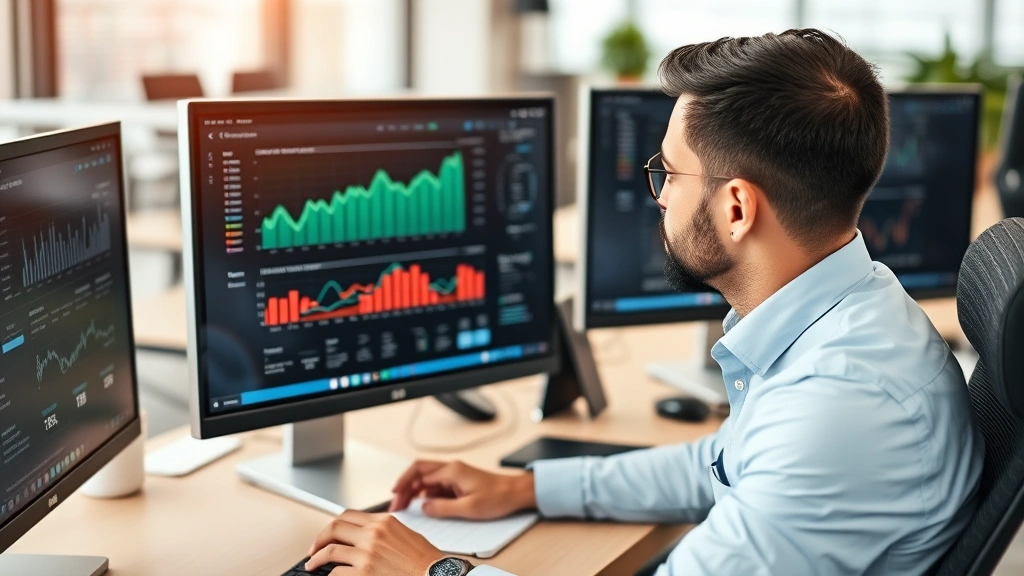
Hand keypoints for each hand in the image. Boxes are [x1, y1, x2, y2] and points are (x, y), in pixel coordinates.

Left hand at [306, 509, 444, 574]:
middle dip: (320, 539)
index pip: (349, 516)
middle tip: (314, 549)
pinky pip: (336, 573)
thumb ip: (383, 531)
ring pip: (330, 551)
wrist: (436, 575)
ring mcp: (367, 554)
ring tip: (313, 565)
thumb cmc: (426, 560)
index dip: (333, 525)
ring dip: (317, 559)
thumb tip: (363, 536)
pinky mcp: (363, 573)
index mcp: (384, 522)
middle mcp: (373, 534)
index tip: (328, 534)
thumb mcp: (405, 534)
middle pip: (335, 528)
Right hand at [389, 460, 535, 519]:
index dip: (403, 486)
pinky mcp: (458, 481)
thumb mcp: (469, 508)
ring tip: (405, 506)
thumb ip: (443, 508)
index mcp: (452, 471)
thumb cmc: (497, 497)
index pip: (419, 474)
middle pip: (419, 472)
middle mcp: (451, 468)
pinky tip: (422, 504)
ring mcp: (454, 474)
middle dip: (404, 486)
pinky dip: (425, 493)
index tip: (393, 496)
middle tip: (396, 504)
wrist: (515, 492)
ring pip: (426, 478)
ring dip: (414, 490)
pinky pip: (436, 484)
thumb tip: (423, 507)